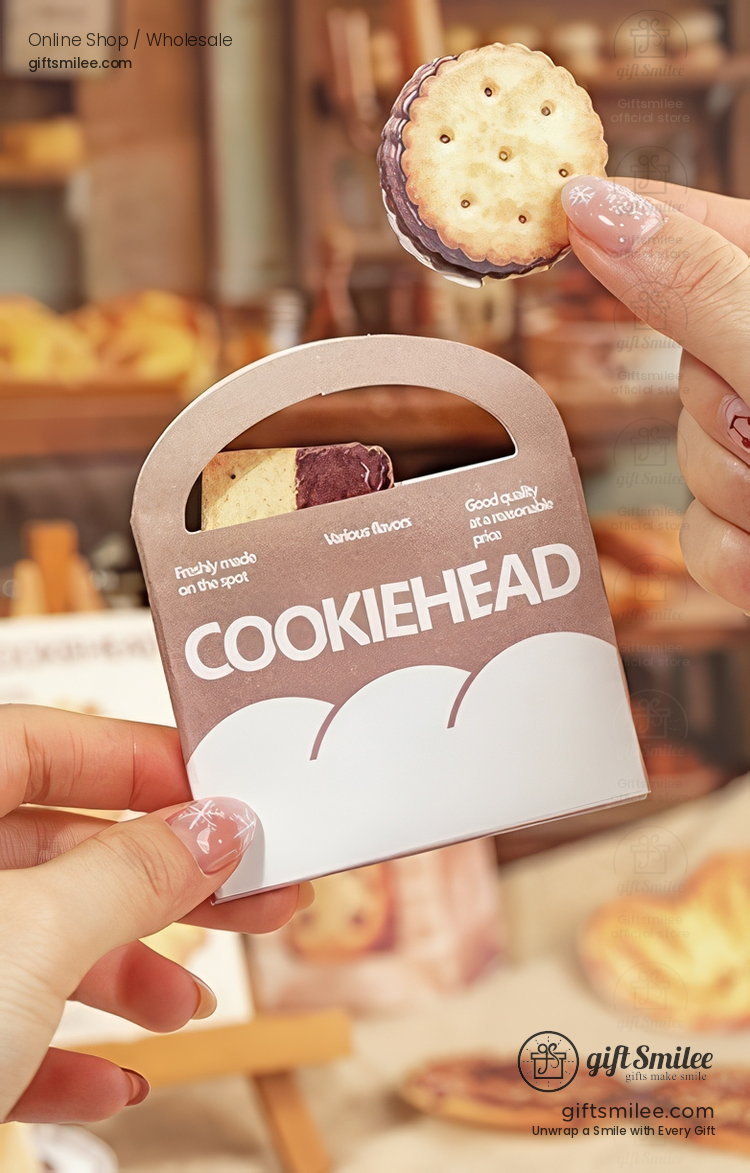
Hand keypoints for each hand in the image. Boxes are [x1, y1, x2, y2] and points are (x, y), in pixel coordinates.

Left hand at [0, 705, 303, 1123]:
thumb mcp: (37, 935)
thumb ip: (133, 875)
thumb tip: (220, 828)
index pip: (53, 741)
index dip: (146, 763)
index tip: (230, 795)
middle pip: (63, 848)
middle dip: (165, 883)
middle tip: (258, 896)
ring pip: (38, 940)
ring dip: (125, 974)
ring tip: (187, 1007)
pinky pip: (2, 1024)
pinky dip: (63, 1054)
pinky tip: (112, 1086)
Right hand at [562, 174, 749, 610]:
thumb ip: (699, 289)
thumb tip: (596, 209)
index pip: (705, 227)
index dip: (633, 221)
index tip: (562, 210)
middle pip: (684, 367)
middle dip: (721, 413)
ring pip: (689, 464)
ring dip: (742, 496)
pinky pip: (702, 542)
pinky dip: (740, 559)